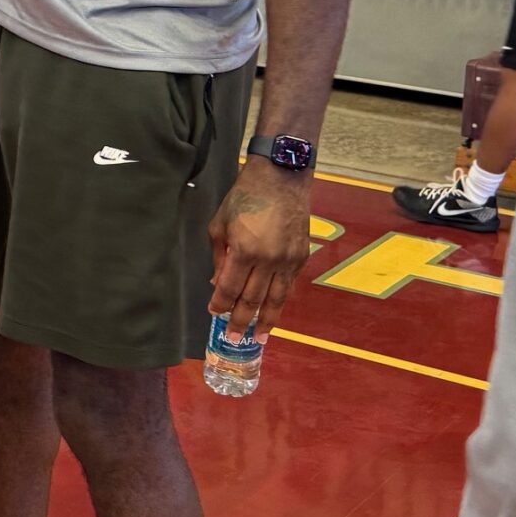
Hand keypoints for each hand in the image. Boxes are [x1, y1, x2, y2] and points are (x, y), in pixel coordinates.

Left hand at [207, 159, 312, 338]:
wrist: (282, 178)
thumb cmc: (245, 197)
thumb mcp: (221, 224)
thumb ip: (219, 257)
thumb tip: (218, 284)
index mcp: (245, 250)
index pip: (230, 288)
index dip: (221, 304)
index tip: (214, 314)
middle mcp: (269, 260)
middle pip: (253, 299)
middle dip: (241, 321)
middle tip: (233, 338)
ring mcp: (288, 260)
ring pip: (276, 298)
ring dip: (266, 320)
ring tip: (258, 337)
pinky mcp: (301, 257)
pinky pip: (288, 285)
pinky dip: (280, 301)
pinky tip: (273, 311)